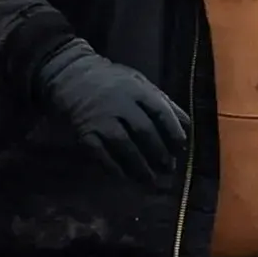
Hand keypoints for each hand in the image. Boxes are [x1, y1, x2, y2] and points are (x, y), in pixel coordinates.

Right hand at [36, 40, 189, 183]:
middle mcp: (120, 104)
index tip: (181, 148)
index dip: (173, 132)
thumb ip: (163, 103)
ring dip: (139, 166)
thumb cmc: (113, 81)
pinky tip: (125, 178)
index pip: (161, 112)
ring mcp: (100, 119)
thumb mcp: (140, 83)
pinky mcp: (84, 132)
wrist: (71, 75)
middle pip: (144, 132)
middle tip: (168, 169)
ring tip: (150, 181)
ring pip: (124, 145)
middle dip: (159, 153)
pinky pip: (100, 153)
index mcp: (137, 90)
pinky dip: (114, 168)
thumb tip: (186, 126)